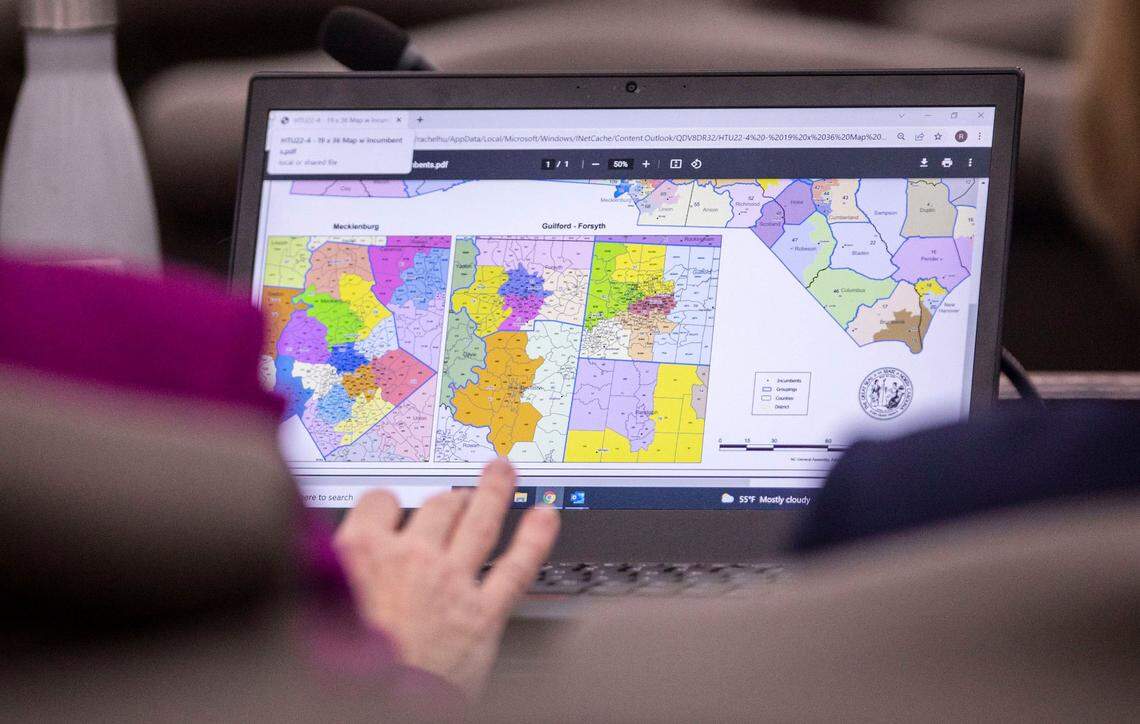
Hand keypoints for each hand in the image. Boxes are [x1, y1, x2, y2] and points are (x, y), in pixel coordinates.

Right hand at [334, 458, 558, 696]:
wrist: (372, 708)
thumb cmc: (340, 669)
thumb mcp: (316, 608)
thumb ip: (333, 572)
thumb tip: (327, 556)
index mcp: (361, 554)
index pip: (379, 503)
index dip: (389, 505)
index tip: (392, 507)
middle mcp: (411, 559)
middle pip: (436, 506)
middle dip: (447, 500)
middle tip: (455, 498)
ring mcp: (452, 583)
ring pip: (480, 520)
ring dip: (495, 490)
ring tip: (503, 472)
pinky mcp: (483, 615)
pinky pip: (516, 566)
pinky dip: (536, 539)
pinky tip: (546, 517)